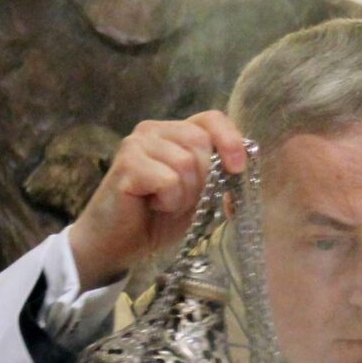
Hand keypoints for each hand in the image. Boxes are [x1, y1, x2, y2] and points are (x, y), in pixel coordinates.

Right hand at [64, 112, 247, 288]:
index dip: (230, 141)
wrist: (120, 243)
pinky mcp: (127, 163)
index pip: (212, 119)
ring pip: (186, 163)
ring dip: (185, 195)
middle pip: (201, 142)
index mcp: (175, 132)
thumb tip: (242, 170)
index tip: (237, 169)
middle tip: (184, 200)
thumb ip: (220, 178)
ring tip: (165, 204)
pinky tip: (153, 205)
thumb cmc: (159, 218)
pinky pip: (168, 180)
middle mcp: (155, 129)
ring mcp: (138, 143)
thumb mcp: (200, 196)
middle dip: (204, 180)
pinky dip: (169, 201)